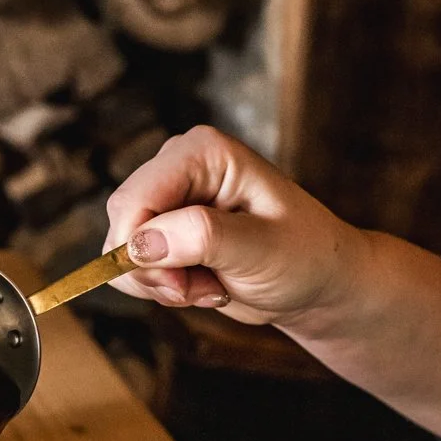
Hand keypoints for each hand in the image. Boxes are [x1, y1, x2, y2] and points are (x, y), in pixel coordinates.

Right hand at [104, 126, 366, 327]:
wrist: (317, 284)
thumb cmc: (305, 257)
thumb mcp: (262, 247)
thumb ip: (202, 237)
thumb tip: (139, 243)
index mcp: (203, 152)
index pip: (137, 197)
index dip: (142, 246)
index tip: (178, 282)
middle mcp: (177, 168)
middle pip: (123, 223)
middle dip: (155, 269)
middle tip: (201, 288)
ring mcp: (168, 201)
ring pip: (122, 251)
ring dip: (162, 283)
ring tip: (211, 286)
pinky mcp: (163, 232)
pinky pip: (131, 267)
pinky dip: (162, 288)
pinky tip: (203, 287)